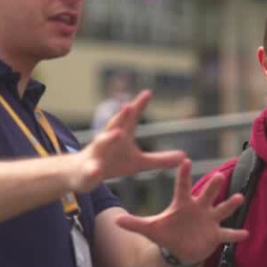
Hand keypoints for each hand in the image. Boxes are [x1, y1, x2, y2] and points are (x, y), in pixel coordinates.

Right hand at [69, 91, 185, 190]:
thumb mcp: (138, 163)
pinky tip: (96, 171)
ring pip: (101, 144)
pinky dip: (93, 170)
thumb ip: (159, 159)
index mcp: (120, 135)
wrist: (83, 174)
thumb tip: (184, 156)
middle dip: (122, 116)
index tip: (148, 93)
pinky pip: (91, 170)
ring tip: (118, 133)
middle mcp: (107, 140)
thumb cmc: (112, 163)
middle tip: (129, 106)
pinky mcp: (88, 170)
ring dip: (108, 138)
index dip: (138, 106)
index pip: (130, 118)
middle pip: (115, 126)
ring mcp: (96, 155)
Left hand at [114, 160, 248, 264]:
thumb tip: (115, 220)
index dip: (184, 175)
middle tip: (218, 177)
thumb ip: (134, 223)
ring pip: (222, 210)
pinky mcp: (216, 234)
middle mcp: (199, 207)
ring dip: (230, 205)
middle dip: (213, 187)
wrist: (180, 249)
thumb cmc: (166, 234)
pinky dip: (236, 235)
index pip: (183, 186)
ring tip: (239, 198)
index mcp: (183, 203)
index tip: (186, 160)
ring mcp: (210, 220)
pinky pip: (228, 234)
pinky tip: (246, 234)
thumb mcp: (150, 229)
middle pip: (207, 194)